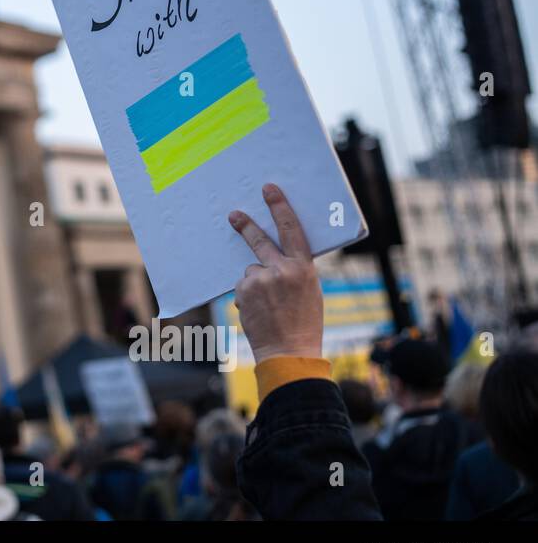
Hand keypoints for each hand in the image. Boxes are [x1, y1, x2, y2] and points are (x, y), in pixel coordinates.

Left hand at [228, 183, 322, 362]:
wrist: (289, 352)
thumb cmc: (304, 322)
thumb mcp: (309, 291)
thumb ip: (294, 271)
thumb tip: (273, 259)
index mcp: (303, 268)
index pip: (291, 230)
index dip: (280, 207)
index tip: (269, 190)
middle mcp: (281, 270)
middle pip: (259, 241)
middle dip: (245, 226)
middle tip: (233, 214)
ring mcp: (260, 280)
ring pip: (251, 272)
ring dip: (256, 285)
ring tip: (269, 307)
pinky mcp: (244, 291)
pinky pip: (243, 287)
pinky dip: (248, 297)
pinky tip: (260, 312)